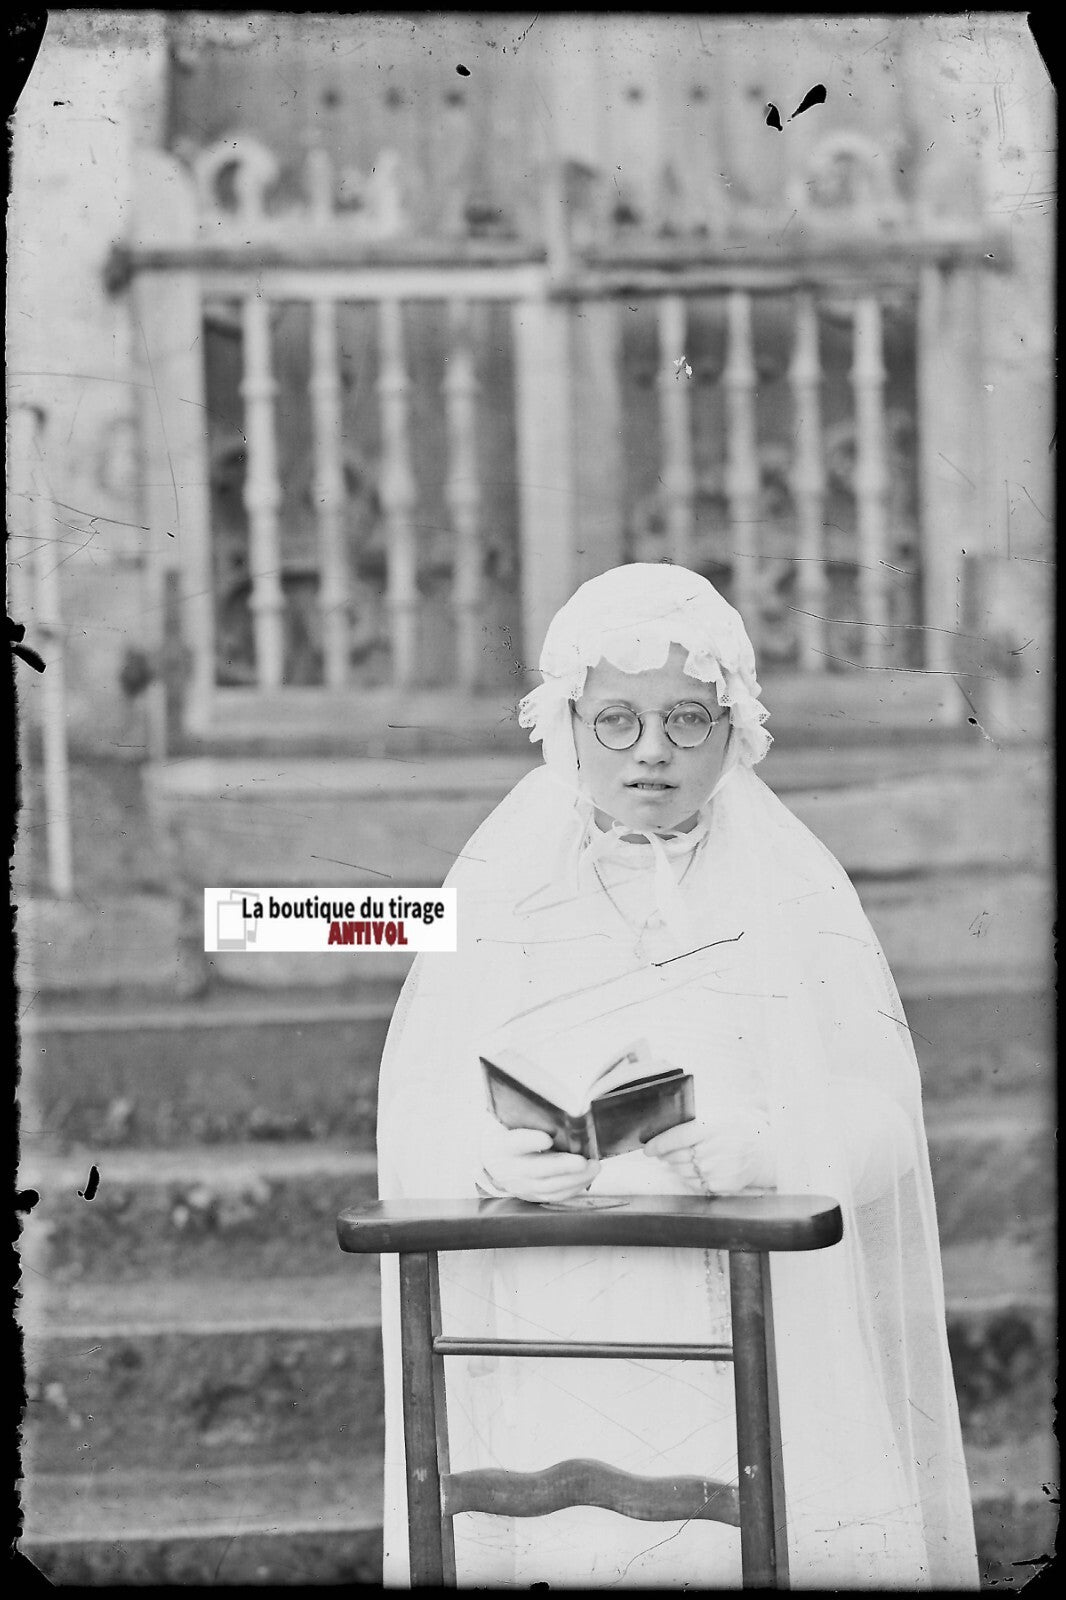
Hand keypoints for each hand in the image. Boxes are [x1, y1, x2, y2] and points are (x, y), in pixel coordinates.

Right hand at [480, 1123, 600, 1203]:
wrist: (493, 1158)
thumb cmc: (508, 1132)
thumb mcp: (509, 1121)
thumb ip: (529, 1117)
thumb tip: (559, 1110)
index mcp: (502, 1145)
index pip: (513, 1143)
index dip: (529, 1141)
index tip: (547, 1138)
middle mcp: (509, 1168)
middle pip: (536, 1170)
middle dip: (562, 1166)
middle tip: (582, 1161)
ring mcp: (521, 1185)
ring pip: (548, 1187)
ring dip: (574, 1179)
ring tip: (593, 1167)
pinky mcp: (532, 1195)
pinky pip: (554, 1196)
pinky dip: (573, 1188)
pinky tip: (587, 1177)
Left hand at [643, 1112, 773, 1194]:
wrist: (764, 1151)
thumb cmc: (736, 1130)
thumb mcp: (719, 1116)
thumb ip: (694, 1122)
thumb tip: (664, 1131)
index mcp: (715, 1126)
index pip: (680, 1136)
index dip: (660, 1144)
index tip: (648, 1149)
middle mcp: (718, 1149)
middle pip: (678, 1157)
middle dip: (666, 1156)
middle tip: (663, 1152)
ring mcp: (721, 1169)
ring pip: (684, 1172)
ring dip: (677, 1168)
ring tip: (684, 1159)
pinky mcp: (724, 1185)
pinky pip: (696, 1185)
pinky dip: (691, 1179)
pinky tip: (698, 1170)